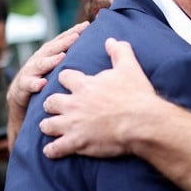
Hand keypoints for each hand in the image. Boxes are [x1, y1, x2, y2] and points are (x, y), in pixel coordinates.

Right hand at [6, 20, 88, 149]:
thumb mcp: (59, 79)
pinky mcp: (18, 92)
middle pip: (50, 50)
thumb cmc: (45, 94)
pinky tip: (42, 84)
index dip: (72, 33)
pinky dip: (33, 84)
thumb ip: (72, 68)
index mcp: (46, 59)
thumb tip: (97, 59)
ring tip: (61, 58)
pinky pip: (25, 86)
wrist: (21, 115)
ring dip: (49, 61)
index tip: (86, 26)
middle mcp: (36, 64)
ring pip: (37, 65)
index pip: (60, 43)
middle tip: (76, 36)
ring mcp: (26, 76)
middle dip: (63, 42)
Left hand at [40, 37, 158, 157]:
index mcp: (84, 85)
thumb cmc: (137, 96)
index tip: (67, 81)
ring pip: (48, 125)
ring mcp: (73, 124)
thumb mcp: (129, 68)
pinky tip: (51, 151)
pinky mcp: (76, 143)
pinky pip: (55, 148)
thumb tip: (111, 39)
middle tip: (55, 107)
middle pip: (50, 101)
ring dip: (48, 126)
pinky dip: (52, 150)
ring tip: (49, 127)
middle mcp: (74, 103)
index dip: (65, 79)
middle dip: (51, 104)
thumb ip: (119, 51)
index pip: (64, 77)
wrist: (142, 122)